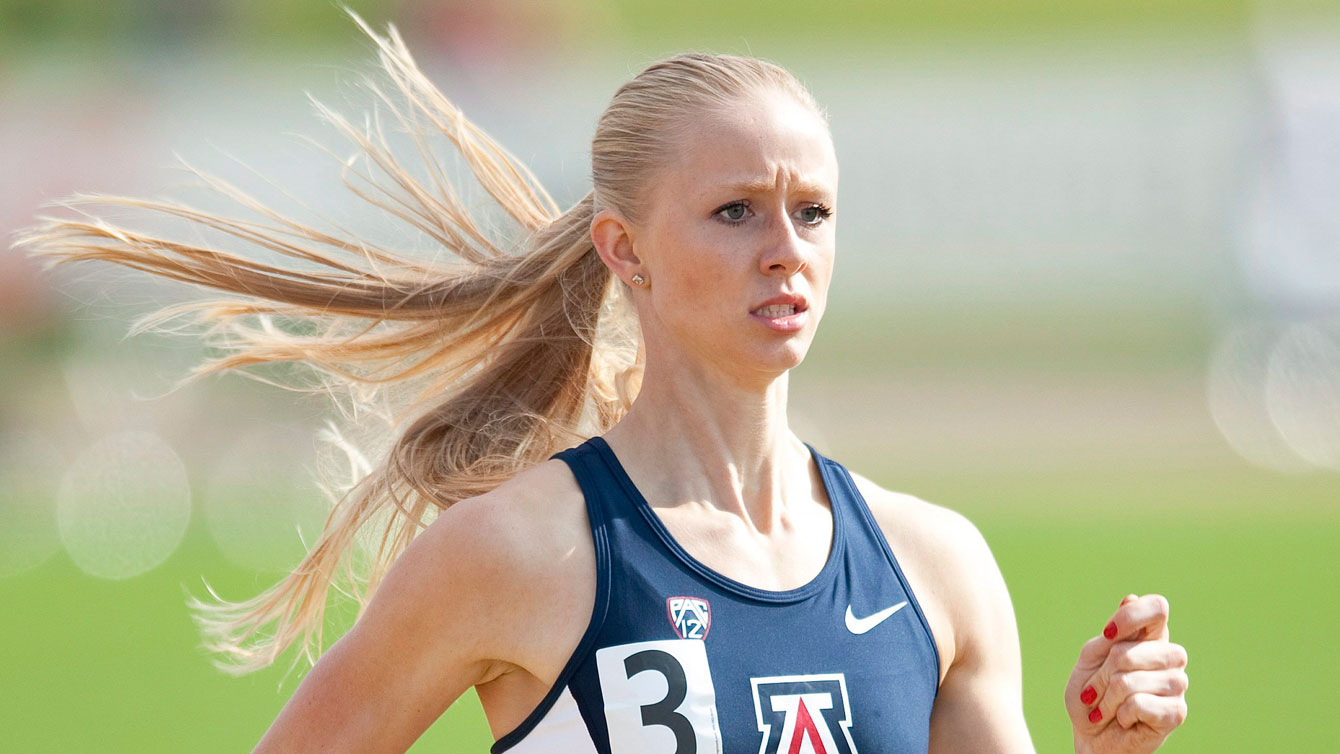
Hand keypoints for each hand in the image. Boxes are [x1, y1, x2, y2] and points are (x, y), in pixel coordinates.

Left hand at [1065, 594, 1188, 753]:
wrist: (1090, 738)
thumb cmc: (1090, 696)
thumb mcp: (1091, 660)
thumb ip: (1110, 634)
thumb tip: (1130, 597)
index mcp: (1150, 638)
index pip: (1158, 607)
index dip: (1130, 617)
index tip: (1107, 634)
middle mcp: (1169, 657)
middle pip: (1132, 651)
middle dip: (1102, 674)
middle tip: (1093, 692)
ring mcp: (1177, 684)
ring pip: (1131, 680)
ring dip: (1107, 698)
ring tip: (1106, 708)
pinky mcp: (1177, 712)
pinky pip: (1140, 704)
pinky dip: (1121, 714)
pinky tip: (1124, 719)